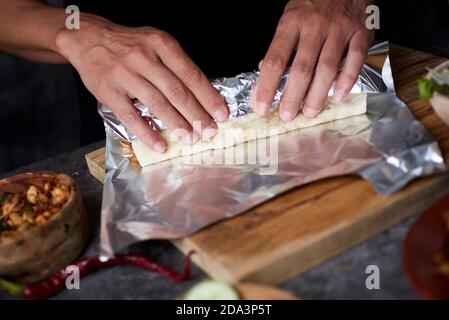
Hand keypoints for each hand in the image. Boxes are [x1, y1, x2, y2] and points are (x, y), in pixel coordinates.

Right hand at [55, 15, 228, 152]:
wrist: (87, 38)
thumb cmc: (128, 44)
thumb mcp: (155, 43)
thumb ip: (175, 64)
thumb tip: (201, 95)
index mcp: (160, 44)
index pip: (190, 74)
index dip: (208, 96)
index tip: (221, 114)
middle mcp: (143, 57)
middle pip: (176, 91)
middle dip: (196, 115)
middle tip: (209, 131)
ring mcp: (125, 74)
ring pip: (157, 104)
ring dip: (176, 124)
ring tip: (190, 138)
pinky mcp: (108, 91)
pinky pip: (131, 116)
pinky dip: (147, 133)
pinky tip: (160, 145)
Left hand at [255, 0, 373, 120]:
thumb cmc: (313, 5)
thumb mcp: (290, 19)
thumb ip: (281, 47)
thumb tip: (266, 77)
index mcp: (291, 23)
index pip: (275, 60)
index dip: (267, 87)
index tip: (261, 106)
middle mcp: (315, 26)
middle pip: (302, 69)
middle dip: (292, 97)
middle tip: (286, 116)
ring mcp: (340, 29)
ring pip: (327, 68)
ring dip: (317, 94)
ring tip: (309, 112)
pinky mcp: (360, 33)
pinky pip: (355, 60)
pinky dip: (347, 80)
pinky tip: (338, 96)